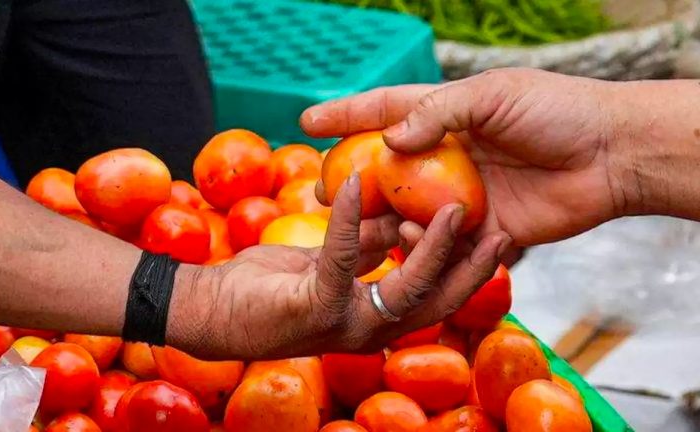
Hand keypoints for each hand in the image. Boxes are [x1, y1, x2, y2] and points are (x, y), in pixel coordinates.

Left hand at [169, 175, 509, 359]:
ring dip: (431, 247)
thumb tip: (396, 220)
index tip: (494, 238)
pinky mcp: (314, 308)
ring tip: (454, 208)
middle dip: (472, 270)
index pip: (435, 297)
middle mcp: (367, 329)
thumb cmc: (266, 287)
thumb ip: (364, 247)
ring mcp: (343, 324)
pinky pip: (342, 257)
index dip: (468, 273)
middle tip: (503, 232)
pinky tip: (354, 185)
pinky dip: (350, 219)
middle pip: (437, 302)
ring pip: (405, 288)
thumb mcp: (327, 261)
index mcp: (373, 317)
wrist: (211, 311)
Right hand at [301, 68, 632, 245]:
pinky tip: (416, 241)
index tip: (306, 120)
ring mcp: (462, 194)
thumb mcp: (493, 95)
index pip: (384, 111)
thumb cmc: (555, 111)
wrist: (610, 155)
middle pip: (387, 170)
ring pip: (408, 211)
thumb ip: (438, 113)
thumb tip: (388, 140)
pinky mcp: (482, 228)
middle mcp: (447, 157)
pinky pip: (443, 241)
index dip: (344, 114)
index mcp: (447, 116)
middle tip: (323, 196)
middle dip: (352, 182)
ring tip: (365, 227)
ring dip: (383, 220)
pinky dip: (425, 243)